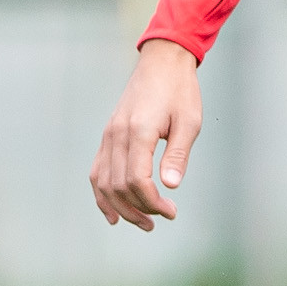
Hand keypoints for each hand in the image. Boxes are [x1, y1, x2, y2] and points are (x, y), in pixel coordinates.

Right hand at [91, 42, 203, 229]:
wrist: (162, 63)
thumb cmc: (180, 91)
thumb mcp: (189, 121)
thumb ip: (178, 154)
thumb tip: (170, 186)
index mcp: (138, 131)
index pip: (137, 180)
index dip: (152, 202)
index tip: (171, 211)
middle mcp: (117, 135)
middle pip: (119, 186)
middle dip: (140, 209)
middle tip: (164, 217)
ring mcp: (108, 136)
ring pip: (104, 183)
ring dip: (121, 207)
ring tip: (144, 222)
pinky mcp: (108, 136)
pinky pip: (97, 171)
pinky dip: (102, 195)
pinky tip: (113, 213)